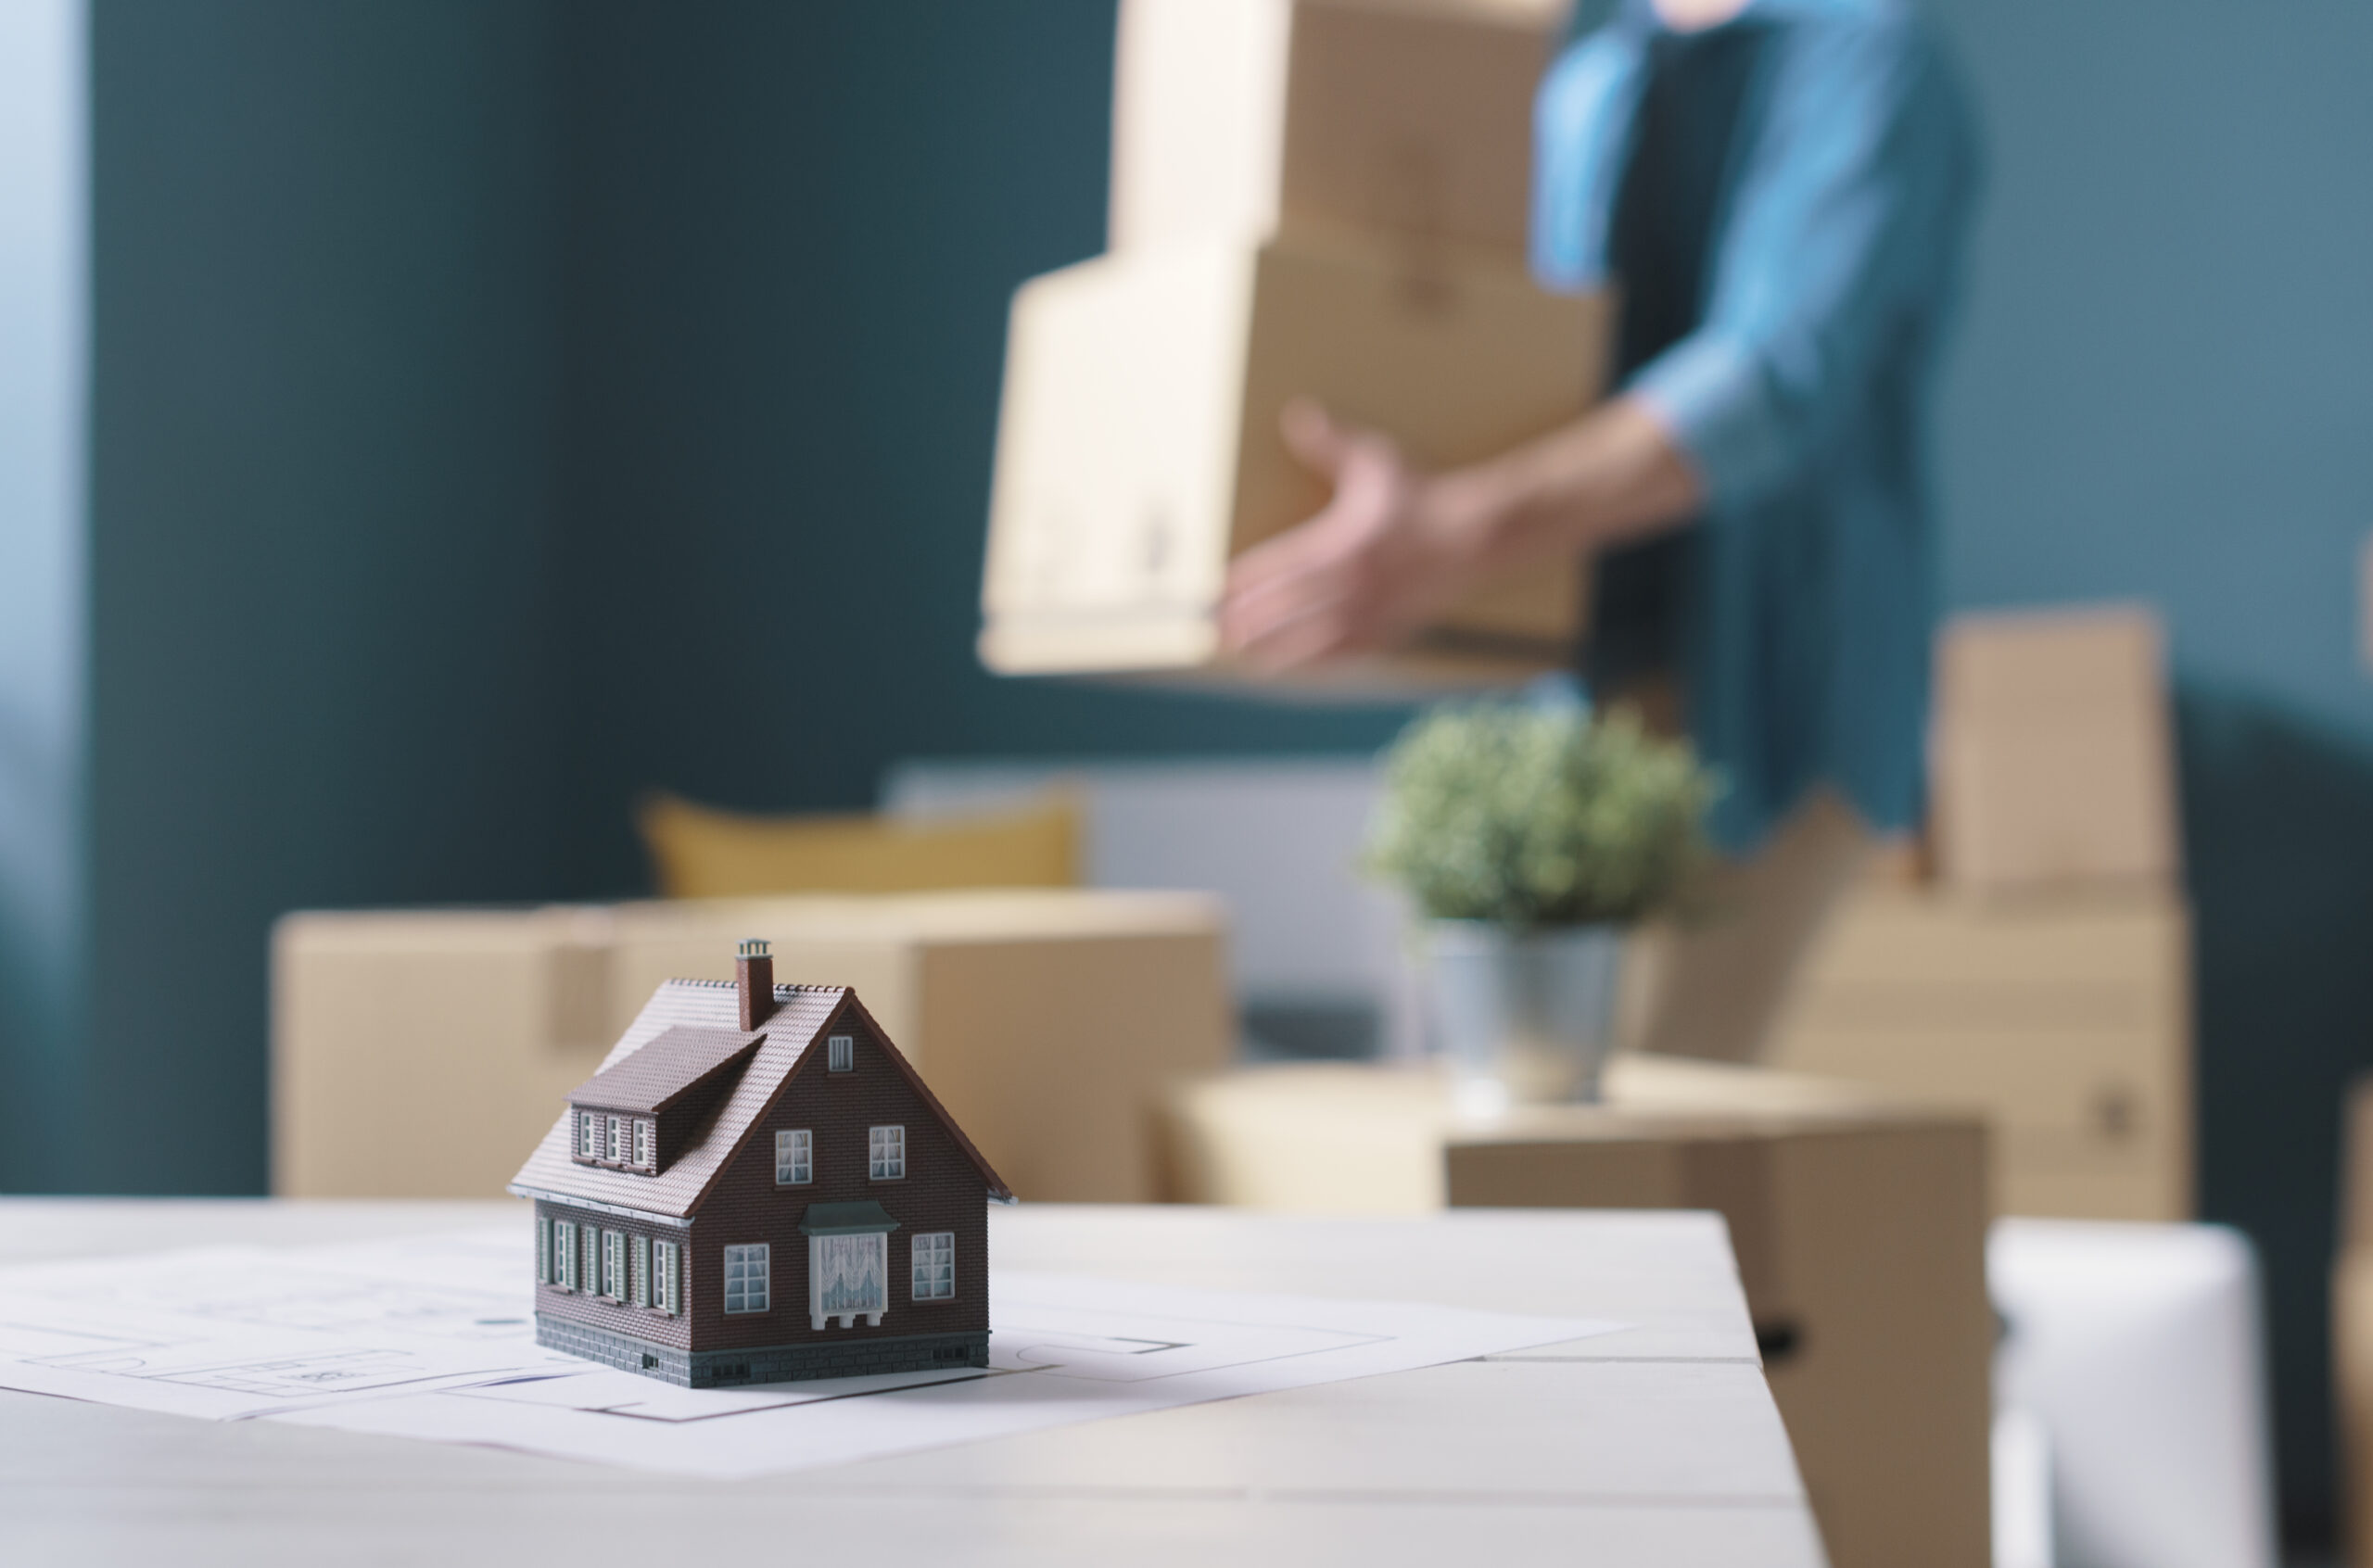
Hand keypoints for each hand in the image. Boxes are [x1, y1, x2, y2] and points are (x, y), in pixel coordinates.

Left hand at [1218, 401, 1497, 671]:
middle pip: (1285, 610)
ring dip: (1274, 649)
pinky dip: (1315, 662)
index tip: (1213, 591)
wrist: (1478, 536)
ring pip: (1310, 640)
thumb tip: (1297, 416)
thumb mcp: (1377, 462)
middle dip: (1248, 621)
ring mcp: (1371, 612)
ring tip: (1243, 655)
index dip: (1241, 582)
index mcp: (1342, 543)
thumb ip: (1332, 444)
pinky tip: (1293, 667)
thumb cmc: (1423, 495)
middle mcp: (1352, 584)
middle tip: (1214, 630)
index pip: (1277, 567)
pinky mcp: (1389, 630)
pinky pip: (1344, 654)